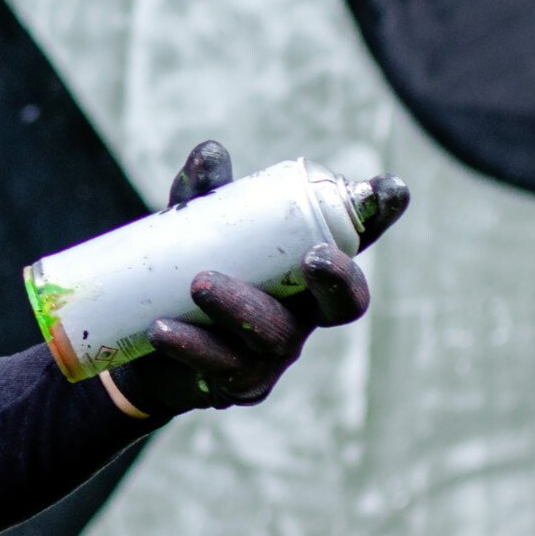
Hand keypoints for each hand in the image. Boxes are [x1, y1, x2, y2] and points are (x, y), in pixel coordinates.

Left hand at [109, 141, 409, 417]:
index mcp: (302, 269)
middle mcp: (302, 311)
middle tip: (314, 258)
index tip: (391, 187)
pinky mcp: (239, 383)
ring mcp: (274, 352)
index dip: (379, 216)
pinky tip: (162, 329)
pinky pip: (222, 365)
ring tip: (199, 282)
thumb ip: (203, 196)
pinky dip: (191, 344)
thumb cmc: (186, 272)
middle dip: (338, 279)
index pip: (350, 241)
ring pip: (274, 333)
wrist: (143, 339)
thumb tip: (212, 153)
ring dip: (240, 306)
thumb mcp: (191, 230)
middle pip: (343, 304)